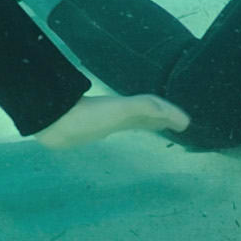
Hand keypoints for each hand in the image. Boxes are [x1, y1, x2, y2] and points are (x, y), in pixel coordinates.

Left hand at [36, 90, 188, 148]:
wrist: (53, 120)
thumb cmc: (87, 116)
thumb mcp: (120, 110)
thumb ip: (146, 108)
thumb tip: (177, 116)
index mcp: (129, 108)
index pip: (156, 108)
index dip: (172, 114)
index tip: (187, 123)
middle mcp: (122, 112)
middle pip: (148, 113)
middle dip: (165, 118)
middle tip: (180, 126)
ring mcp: (109, 120)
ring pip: (136, 120)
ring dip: (150, 123)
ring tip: (162, 129)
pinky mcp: (96, 130)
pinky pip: (122, 128)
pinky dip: (132, 130)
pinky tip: (127, 133)